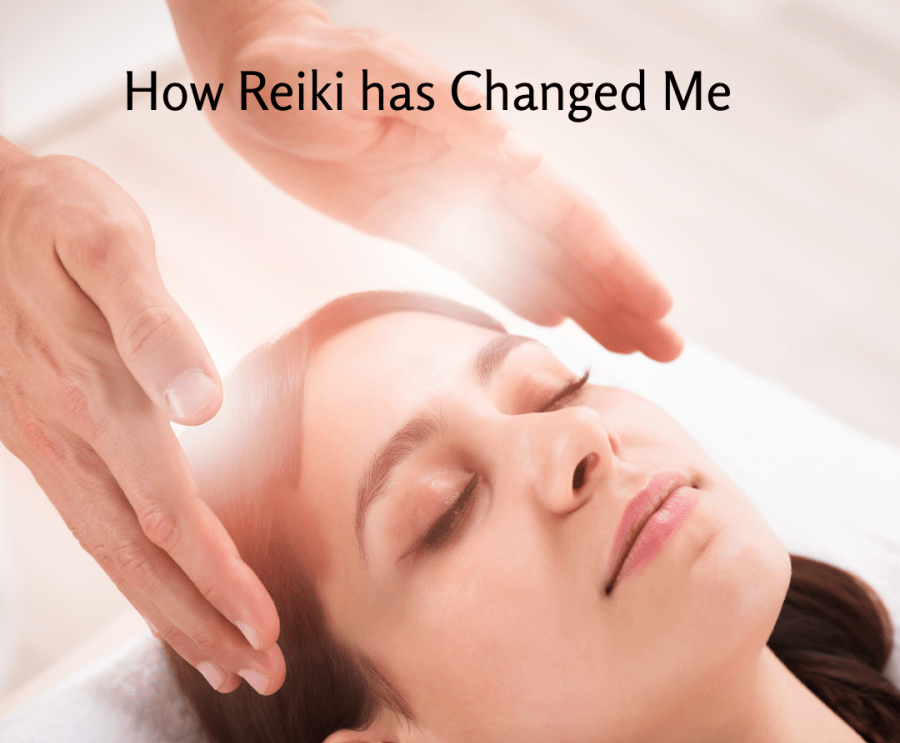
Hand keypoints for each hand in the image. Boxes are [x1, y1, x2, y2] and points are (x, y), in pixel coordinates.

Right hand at [0, 139, 284, 693]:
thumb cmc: (55, 218)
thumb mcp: (109, 247)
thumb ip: (154, 326)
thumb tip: (200, 402)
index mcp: (96, 399)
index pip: (168, 514)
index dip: (219, 577)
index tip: (266, 627)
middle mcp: (68, 439)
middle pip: (141, 558)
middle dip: (204, 622)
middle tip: (261, 674)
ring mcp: (49, 446)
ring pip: (114, 554)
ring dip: (172, 614)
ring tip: (223, 661)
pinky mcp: (42, 441)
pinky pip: (93, 525)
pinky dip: (136, 573)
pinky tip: (160, 590)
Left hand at [173, 0, 680, 360]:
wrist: (249, 66)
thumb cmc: (285, 67)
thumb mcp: (338, 81)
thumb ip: (415, 111)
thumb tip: (502, 146)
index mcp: (468, 144)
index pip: (560, 210)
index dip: (612, 260)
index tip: (657, 305)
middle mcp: (475, 173)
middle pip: (567, 242)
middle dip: (621, 293)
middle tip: (670, 350)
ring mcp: (452, 197)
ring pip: (536, 257)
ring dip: (588, 301)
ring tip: (631, 347)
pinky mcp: (418, 215)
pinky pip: (486, 261)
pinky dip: (526, 290)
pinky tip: (552, 316)